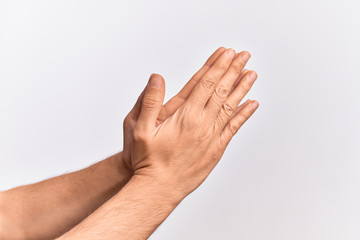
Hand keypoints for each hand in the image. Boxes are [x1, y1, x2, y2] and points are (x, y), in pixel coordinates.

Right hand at [130, 48, 258, 197]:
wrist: (160, 188)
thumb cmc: (148, 160)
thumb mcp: (139, 129)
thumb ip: (149, 101)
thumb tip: (157, 78)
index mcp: (185, 116)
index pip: (205, 84)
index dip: (217, 66)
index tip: (227, 53)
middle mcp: (202, 124)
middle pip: (221, 91)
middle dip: (233, 70)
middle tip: (243, 55)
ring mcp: (212, 137)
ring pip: (231, 107)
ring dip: (242, 88)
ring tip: (251, 73)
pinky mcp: (216, 149)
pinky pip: (234, 128)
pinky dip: (244, 114)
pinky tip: (251, 104)